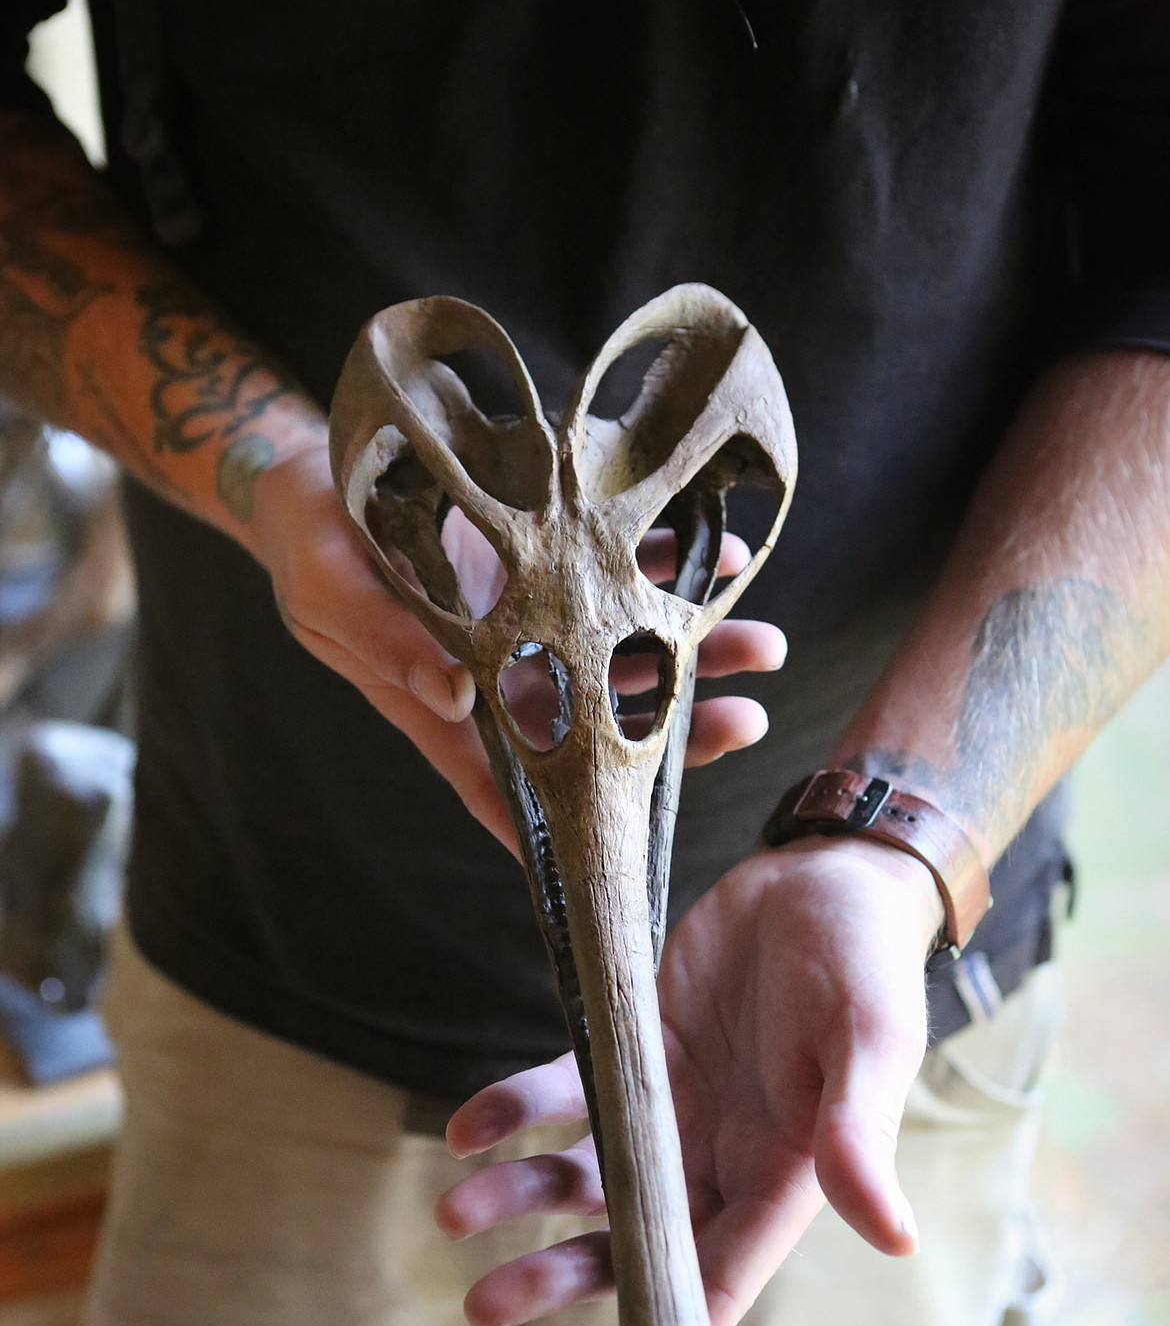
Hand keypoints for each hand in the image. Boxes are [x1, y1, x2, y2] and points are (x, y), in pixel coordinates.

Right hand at [249, 438, 786, 850]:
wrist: (313, 472)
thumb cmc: (308, 544)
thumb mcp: (328, 591)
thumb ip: (385, 641)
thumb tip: (453, 695)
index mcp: (443, 705)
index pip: (508, 785)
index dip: (567, 827)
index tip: (631, 853)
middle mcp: (500, 674)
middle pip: (597, 725)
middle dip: (675, 733)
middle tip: (746, 725)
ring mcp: (530, 619)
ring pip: (624, 653)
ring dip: (696, 653)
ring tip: (765, 650)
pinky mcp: (545, 558)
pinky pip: (619, 569)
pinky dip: (670, 566)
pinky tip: (721, 562)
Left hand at [440, 838, 944, 1325]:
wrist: (823, 878)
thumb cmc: (865, 966)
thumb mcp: (870, 1044)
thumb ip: (859, 1135)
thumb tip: (891, 1237)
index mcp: (781, 1179)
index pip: (721, 1285)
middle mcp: (715, 1160)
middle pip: (630, 1246)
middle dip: (558, 1283)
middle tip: (483, 1306)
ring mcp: (667, 1110)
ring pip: (583, 1179)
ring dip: (520, 1199)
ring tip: (456, 1212)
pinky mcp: (628, 1051)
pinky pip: (561, 1095)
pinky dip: (514, 1113)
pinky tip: (467, 1127)